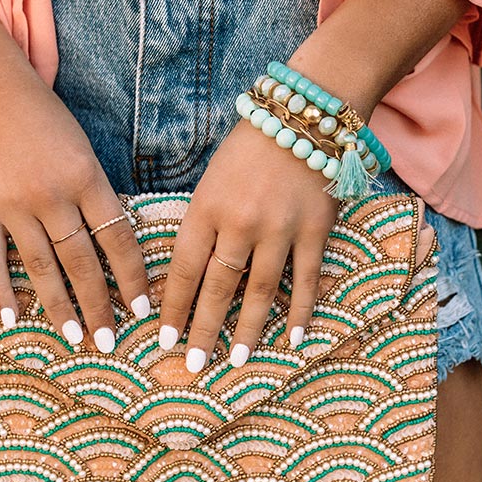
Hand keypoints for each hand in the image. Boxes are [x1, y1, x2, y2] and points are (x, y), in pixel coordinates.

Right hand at [0, 27, 150, 350]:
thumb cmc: (42, 115)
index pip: (118, 238)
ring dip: (59, 305)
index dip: (131, 277)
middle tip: (108, 342)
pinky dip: (0, 291)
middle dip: (98, 304)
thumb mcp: (81, 148)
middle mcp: (53, 195)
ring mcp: (14, 203)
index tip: (142, 309)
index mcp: (87, 177)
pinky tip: (10, 318)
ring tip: (74, 337)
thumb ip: (95, 192)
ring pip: (41, 266)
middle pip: (82, 261)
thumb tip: (111, 238)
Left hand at [157, 119, 338, 370]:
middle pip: (218, 288)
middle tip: (195, 364)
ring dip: (249, 330)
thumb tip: (194, 276)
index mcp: (207, 207)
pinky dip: (301, 312)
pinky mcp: (315, 230)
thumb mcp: (211, 180)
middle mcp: (241, 223)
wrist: (303, 117)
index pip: (183, 269)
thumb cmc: (249, 148)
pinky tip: (295, 338)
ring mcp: (281, 229)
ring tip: (239, 359)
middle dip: (204, 330)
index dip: (174, 308)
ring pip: (261, 291)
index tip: (165, 339)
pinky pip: (306, 280)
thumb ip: (203, 225)